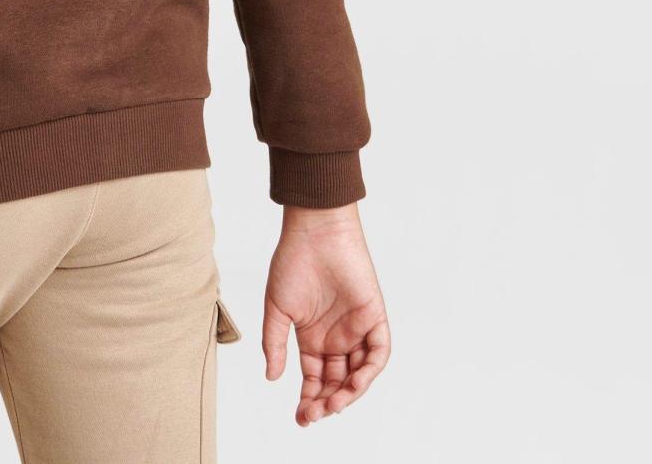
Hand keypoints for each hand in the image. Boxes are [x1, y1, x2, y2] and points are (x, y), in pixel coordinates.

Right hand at [262, 202, 389, 425]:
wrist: (315, 232)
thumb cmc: (293, 262)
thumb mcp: (278, 308)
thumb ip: (276, 343)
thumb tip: (272, 377)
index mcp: (312, 337)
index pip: (314, 378)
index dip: (309, 399)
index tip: (300, 418)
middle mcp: (336, 337)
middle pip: (337, 382)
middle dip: (327, 402)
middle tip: (315, 415)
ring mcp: (356, 328)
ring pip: (359, 372)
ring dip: (349, 393)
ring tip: (333, 405)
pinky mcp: (374, 317)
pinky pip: (379, 351)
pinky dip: (370, 370)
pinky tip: (355, 383)